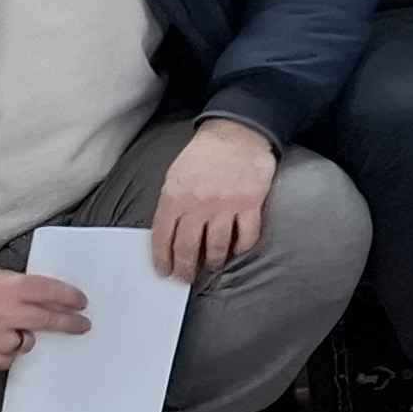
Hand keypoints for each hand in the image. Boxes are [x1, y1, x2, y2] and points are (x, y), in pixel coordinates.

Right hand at [0, 269, 90, 372]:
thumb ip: (22, 288)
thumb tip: (53, 297)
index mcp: (5, 289)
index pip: (48, 292)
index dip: (69, 298)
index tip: (81, 303)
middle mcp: (0, 314)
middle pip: (46, 320)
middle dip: (68, 323)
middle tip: (81, 325)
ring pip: (26, 344)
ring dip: (24, 338)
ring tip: (9, 330)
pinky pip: (6, 360)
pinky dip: (5, 352)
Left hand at [150, 117, 278, 278]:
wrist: (236, 133)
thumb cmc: (203, 154)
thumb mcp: (175, 175)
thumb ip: (171, 203)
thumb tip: (169, 233)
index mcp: (174, 197)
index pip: (163, 237)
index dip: (162, 259)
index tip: (165, 271)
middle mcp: (198, 205)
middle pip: (188, 248)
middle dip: (185, 268)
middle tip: (186, 277)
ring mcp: (225, 206)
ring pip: (216, 247)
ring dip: (212, 261)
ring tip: (211, 264)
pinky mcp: (250, 204)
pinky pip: (247, 236)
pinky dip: (242, 247)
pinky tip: (237, 248)